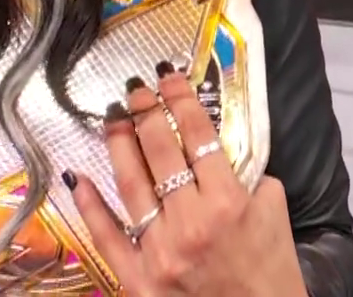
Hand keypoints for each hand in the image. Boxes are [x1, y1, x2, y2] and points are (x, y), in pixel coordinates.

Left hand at [71, 64, 307, 296]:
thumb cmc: (271, 270)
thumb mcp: (273, 212)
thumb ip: (246, 175)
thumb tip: (215, 150)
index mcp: (229, 201)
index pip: (198, 134)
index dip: (180, 99)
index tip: (168, 76)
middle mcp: (191, 221)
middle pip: (161, 151)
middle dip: (146, 112)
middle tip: (135, 89)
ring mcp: (161, 251)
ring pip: (131, 185)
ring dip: (119, 144)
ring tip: (113, 116)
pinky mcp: (140, 279)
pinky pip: (108, 238)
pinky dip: (91, 206)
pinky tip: (78, 177)